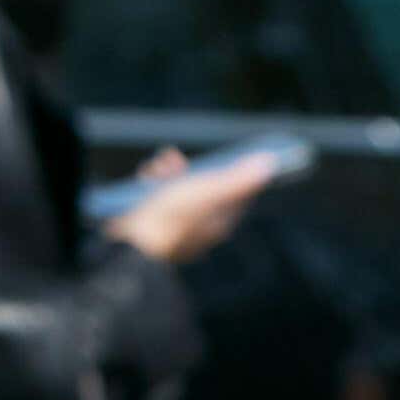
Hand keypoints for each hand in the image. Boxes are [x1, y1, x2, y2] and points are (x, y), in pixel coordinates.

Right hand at [100, 149, 274, 264]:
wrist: (130, 244)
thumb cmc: (172, 218)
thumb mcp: (209, 192)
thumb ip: (239, 180)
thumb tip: (269, 164)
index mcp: (218, 223)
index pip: (233, 193)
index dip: (228, 170)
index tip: (224, 155)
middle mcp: (198, 227)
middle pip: (201, 188)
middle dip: (189, 169)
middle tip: (174, 159)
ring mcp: (173, 225)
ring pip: (175, 190)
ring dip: (166, 173)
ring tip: (156, 168)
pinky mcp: (150, 223)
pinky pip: (155, 198)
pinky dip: (150, 184)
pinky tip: (144, 178)